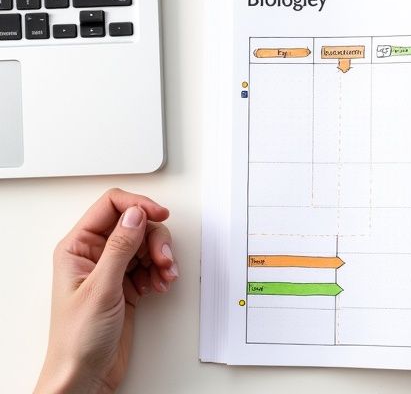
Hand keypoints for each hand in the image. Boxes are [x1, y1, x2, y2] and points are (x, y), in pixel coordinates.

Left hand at [36, 189, 177, 393]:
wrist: (85, 374)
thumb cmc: (78, 338)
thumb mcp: (101, 288)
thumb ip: (120, 247)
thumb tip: (135, 214)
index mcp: (78, 247)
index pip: (111, 206)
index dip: (138, 205)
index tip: (160, 215)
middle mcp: (95, 254)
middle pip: (136, 225)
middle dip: (155, 239)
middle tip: (163, 259)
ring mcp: (112, 269)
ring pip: (147, 244)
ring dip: (162, 257)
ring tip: (164, 276)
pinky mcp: (127, 284)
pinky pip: (151, 264)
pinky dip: (161, 272)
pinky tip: (160, 285)